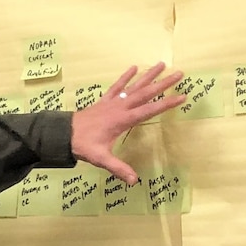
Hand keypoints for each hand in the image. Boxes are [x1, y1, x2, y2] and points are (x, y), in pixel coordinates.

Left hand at [70, 63, 186, 183]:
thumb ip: (118, 168)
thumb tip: (133, 181)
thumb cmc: (83, 145)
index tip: (183, 96)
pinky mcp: (104, 101)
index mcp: (122, 120)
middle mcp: (120, 107)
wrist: (63, 134)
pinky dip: (125, 77)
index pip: (149, 110)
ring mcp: (112, 102)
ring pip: (133, 86)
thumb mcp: (101, 159)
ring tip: (162, 63)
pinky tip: (134, 67)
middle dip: (163, 84)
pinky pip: (117, 86)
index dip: (166, 104)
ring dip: (148, 75)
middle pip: (145, 93)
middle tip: (179, 73)